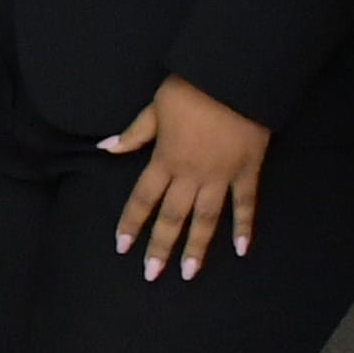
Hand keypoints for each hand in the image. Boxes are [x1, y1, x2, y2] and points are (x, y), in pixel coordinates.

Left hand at [102, 75, 272, 278]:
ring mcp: (221, 176)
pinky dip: (244, 226)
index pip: (143, 198)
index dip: (131, 223)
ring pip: (206, 218)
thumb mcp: (154, 108)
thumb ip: (134, 134)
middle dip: (160, 246)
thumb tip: (106, 147)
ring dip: (197, 247)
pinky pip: (245, 203)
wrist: (234, 78)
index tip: (122, 247)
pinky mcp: (247, 171)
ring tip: (189, 273)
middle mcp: (190, 174)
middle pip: (172, 217)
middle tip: (152, 274)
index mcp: (165, 160)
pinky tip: (241, 249)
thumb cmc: (190, 90)